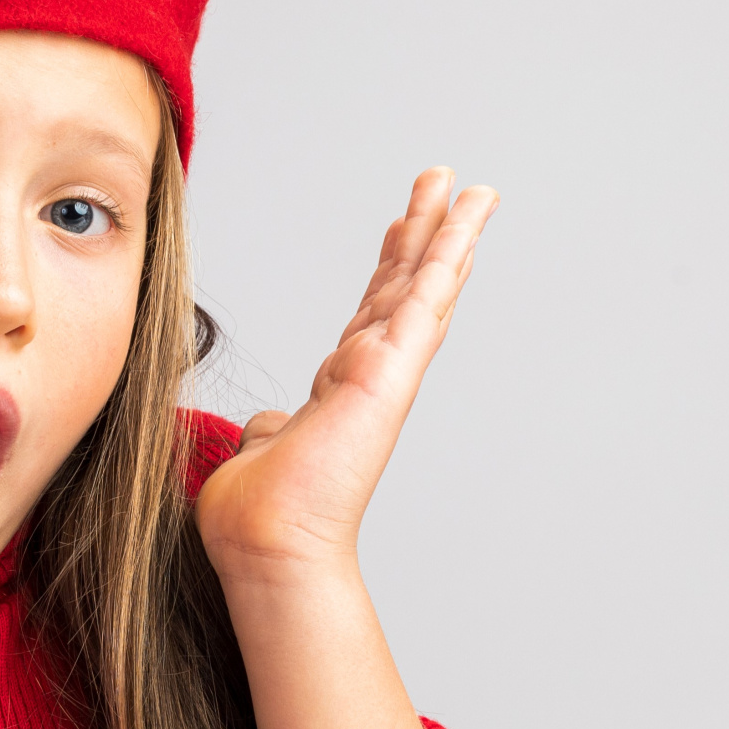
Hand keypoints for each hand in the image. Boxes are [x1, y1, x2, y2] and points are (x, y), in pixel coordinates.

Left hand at [197, 168, 496, 586]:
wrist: (266, 544)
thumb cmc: (258, 515)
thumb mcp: (260, 452)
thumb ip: (272, 430)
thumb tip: (269, 427)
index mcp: (340, 388)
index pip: (371, 314)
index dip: (389, 268)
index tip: (403, 227)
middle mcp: (368, 377)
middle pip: (403, 287)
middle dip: (425, 233)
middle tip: (445, 183)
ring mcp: (385, 374)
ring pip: (423, 286)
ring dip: (447, 233)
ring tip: (469, 188)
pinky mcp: (389, 373)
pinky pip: (423, 301)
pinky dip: (446, 257)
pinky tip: (465, 222)